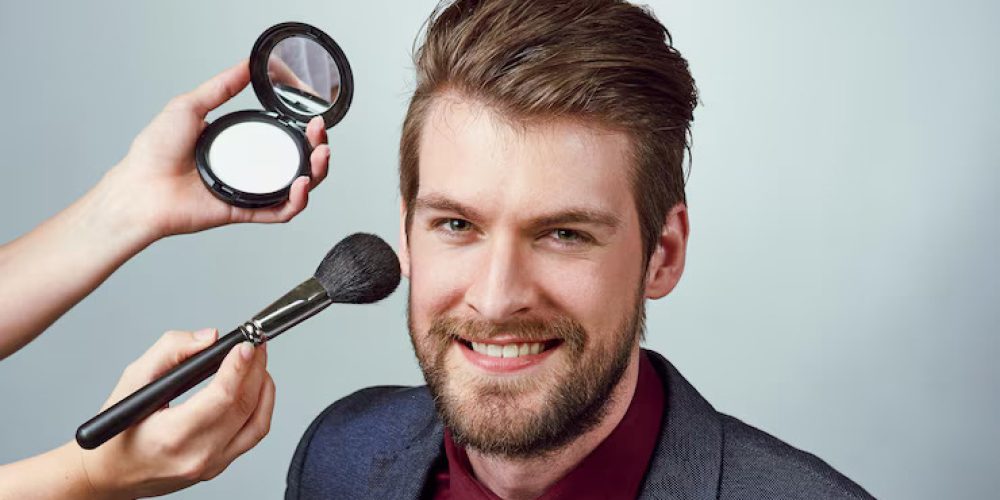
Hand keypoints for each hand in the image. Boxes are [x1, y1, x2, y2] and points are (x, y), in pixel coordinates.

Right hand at [77, 329, 274, 497]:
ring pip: (257, 421)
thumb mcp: (133, 381)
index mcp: (172, 436)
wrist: (111, 473)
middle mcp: (197, 455)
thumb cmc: (118, 430)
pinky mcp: (220, 466)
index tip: (246, 343)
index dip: (239, 366)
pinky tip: (256, 387)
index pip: (222, 398)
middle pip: (244, 406)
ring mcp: (212, 464)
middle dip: (256, 368)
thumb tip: (208, 338)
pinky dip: (261, 406)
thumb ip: (170, 351)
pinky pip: (253, 434)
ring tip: (258, 362)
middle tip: (256, 343)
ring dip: (264, 386)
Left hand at [102, 59, 330, 240]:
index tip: (312, 113)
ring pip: (296, 187)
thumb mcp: (190, 106)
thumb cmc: (155, 152)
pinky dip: (296, 201)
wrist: (141, 187)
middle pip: (297, 161)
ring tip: (320, 156)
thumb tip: (246, 66)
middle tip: (320, 133)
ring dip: (316, 173)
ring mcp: (248, 191)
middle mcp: (248, 168)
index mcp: (238, 143)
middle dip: (317, 147)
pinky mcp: (245, 211)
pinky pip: (280, 211)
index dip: (302, 126)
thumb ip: (221, 87)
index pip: (281, 134)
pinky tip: (301, 185)